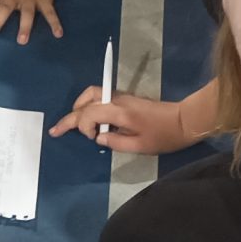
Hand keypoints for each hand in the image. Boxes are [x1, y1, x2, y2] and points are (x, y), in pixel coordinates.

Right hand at [50, 86, 187, 152]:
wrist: (184, 120)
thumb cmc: (164, 135)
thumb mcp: (140, 146)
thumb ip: (115, 143)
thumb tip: (98, 138)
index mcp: (119, 112)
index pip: (89, 113)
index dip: (83, 126)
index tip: (92, 138)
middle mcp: (117, 100)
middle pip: (86, 101)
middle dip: (70, 116)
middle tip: (56, 130)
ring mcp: (121, 97)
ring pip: (92, 94)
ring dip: (79, 107)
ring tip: (72, 123)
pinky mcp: (126, 99)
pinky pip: (100, 98)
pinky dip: (89, 107)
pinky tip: (89, 120)